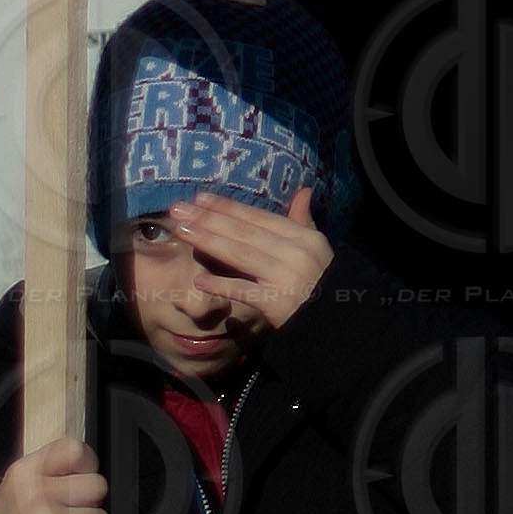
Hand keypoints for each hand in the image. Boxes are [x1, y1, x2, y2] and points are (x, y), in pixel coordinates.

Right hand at [0, 438, 105, 513]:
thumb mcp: (17, 484)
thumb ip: (50, 469)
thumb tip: (85, 467)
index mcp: (27, 472)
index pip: (76, 451)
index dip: (87, 464)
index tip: (82, 475)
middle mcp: (38, 495)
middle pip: (97, 486)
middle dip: (90, 500)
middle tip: (72, 509)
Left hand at [165, 188, 329, 337]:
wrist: (334, 322)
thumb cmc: (321, 282)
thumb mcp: (316, 248)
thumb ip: (303, 220)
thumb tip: (304, 191)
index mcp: (304, 236)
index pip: (258, 217)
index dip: (228, 206)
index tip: (199, 198)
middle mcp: (296, 252)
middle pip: (244, 232)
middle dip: (209, 219)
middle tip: (178, 210)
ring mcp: (287, 277)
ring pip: (241, 255)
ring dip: (208, 241)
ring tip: (182, 231)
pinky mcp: (279, 303)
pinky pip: (244, 291)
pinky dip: (221, 285)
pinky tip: (198, 280)